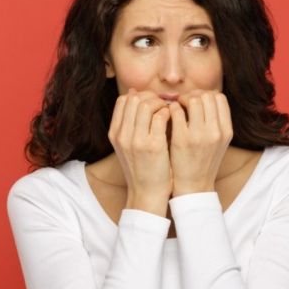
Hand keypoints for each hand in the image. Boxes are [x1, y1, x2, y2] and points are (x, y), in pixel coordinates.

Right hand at [108, 88, 172, 210]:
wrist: (147, 194)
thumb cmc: (142, 168)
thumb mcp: (128, 145)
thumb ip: (129, 123)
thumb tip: (134, 94)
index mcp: (115, 134)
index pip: (123, 101)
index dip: (140, 96)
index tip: (152, 102)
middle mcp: (123, 135)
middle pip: (135, 99)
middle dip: (152, 97)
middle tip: (163, 105)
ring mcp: (137, 140)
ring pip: (147, 105)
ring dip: (161, 104)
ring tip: (169, 112)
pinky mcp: (153, 146)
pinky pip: (160, 117)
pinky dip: (168, 113)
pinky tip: (173, 120)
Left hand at [166, 90, 233, 196]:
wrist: (194, 186)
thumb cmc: (204, 162)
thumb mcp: (218, 142)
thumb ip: (216, 121)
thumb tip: (206, 98)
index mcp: (226, 131)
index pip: (220, 98)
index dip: (206, 95)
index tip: (197, 101)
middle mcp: (215, 131)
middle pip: (206, 96)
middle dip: (193, 95)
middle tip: (183, 102)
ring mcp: (199, 135)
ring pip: (193, 100)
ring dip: (182, 100)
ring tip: (176, 107)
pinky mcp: (182, 139)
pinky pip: (176, 111)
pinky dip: (171, 109)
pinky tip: (169, 115)